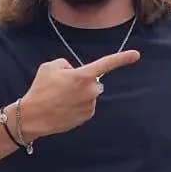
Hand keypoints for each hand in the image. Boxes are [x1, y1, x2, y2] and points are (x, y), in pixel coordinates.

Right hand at [18, 50, 140, 139]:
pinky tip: (63, 107)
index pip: (106, 64)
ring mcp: (90, 105)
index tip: (136, 55)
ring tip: (60, 98)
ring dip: (79, 93)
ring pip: (88, 94)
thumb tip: (74, 71)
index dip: (122, 58)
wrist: (33, 116)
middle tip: (62, 86)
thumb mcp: (50, 67)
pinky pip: (86, 105)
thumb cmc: (40, 89)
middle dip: (82, 81)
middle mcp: (90, 91)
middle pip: (92, 80)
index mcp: (83, 76)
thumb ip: (66, 64)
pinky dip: (77, 105)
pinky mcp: (86, 116)